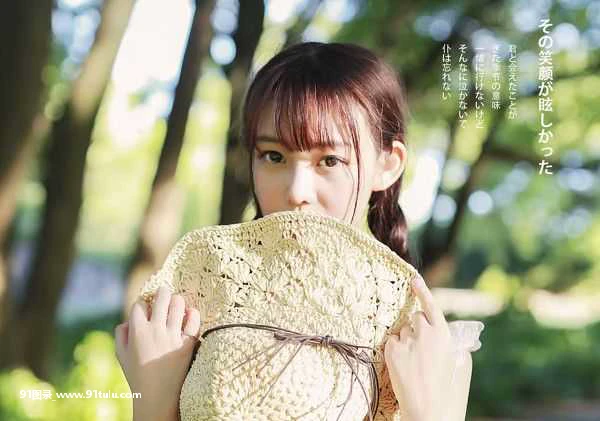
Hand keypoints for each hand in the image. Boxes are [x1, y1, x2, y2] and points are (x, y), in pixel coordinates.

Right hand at [115, 286, 201, 420]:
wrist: (157, 396)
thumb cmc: (137, 376)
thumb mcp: (121, 356)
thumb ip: (121, 335)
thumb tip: (127, 320)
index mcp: (137, 332)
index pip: (140, 304)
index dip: (142, 304)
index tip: (146, 309)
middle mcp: (155, 330)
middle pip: (161, 297)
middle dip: (162, 291)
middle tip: (164, 293)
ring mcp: (173, 336)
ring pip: (178, 304)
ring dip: (177, 301)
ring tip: (176, 304)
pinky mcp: (188, 343)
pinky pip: (194, 320)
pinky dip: (192, 313)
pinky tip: (189, 314)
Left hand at [384, 273, 466, 420]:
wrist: (427, 410)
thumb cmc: (446, 390)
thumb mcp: (457, 363)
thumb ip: (452, 343)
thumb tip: (444, 333)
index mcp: (443, 334)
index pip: (431, 306)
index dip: (423, 291)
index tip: (414, 278)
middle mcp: (424, 333)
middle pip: (415, 318)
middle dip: (417, 327)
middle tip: (421, 348)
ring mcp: (406, 341)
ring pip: (402, 331)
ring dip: (407, 340)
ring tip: (414, 363)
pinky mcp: (391, 350)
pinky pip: (392, 342)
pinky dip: (396, 350)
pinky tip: (404, 365)